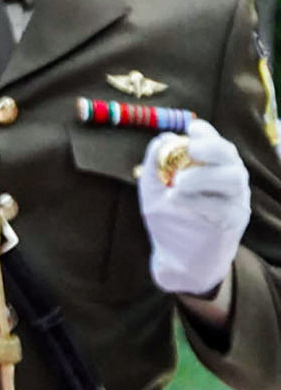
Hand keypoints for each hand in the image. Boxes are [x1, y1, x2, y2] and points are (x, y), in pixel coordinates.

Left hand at [139, 120, 249, 295]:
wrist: (179, 261)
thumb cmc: (170, 221)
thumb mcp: (154, 191)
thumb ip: (155, 165)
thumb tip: (162, 138)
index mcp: (212, 168)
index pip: (215, 144)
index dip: (207, 133)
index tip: (191, 128)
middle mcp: (228, 181)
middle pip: (230, 156)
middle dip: (211, 147)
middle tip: (190, 149)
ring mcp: (234, 201)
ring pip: (233, 178)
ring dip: (204, 175)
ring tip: (178, 182)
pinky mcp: (233, 223)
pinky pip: (222, 207)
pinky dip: (198, 201)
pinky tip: (178, 201)